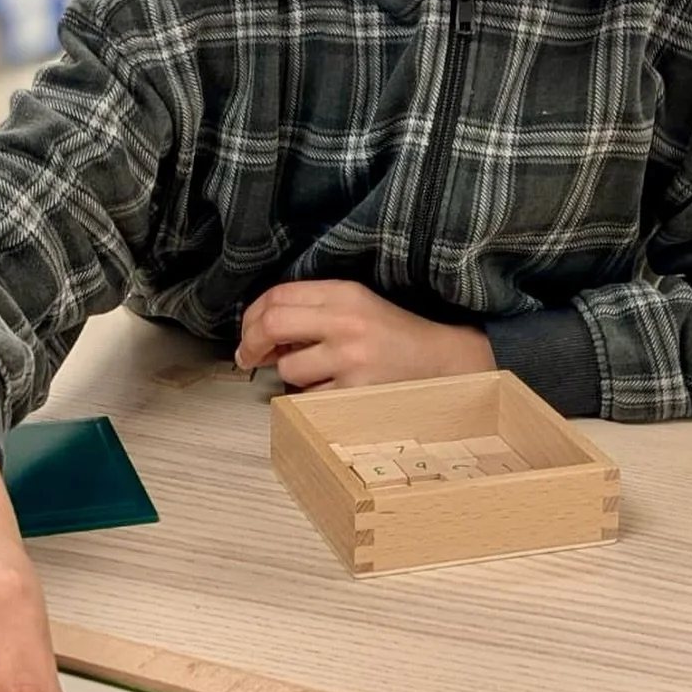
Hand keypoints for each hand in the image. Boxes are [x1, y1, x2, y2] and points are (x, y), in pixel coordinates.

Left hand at [236, 280, 494, 389]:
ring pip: (289, 369)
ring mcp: (351, 358)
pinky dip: (315, 398)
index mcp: (344, 293)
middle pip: (272, 324)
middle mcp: (346, 321)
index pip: (277, 296)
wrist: (443, 362)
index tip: (248, 335)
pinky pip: (311, 399)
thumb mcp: (356, 306)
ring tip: (320, 374)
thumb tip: (258, 333)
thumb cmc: (394, 336)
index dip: (251, 317)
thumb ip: (312, 310)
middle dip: (251, 343)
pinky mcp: (356, 392)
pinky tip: (338, 390)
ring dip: (293, 376)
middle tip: (250, 358)